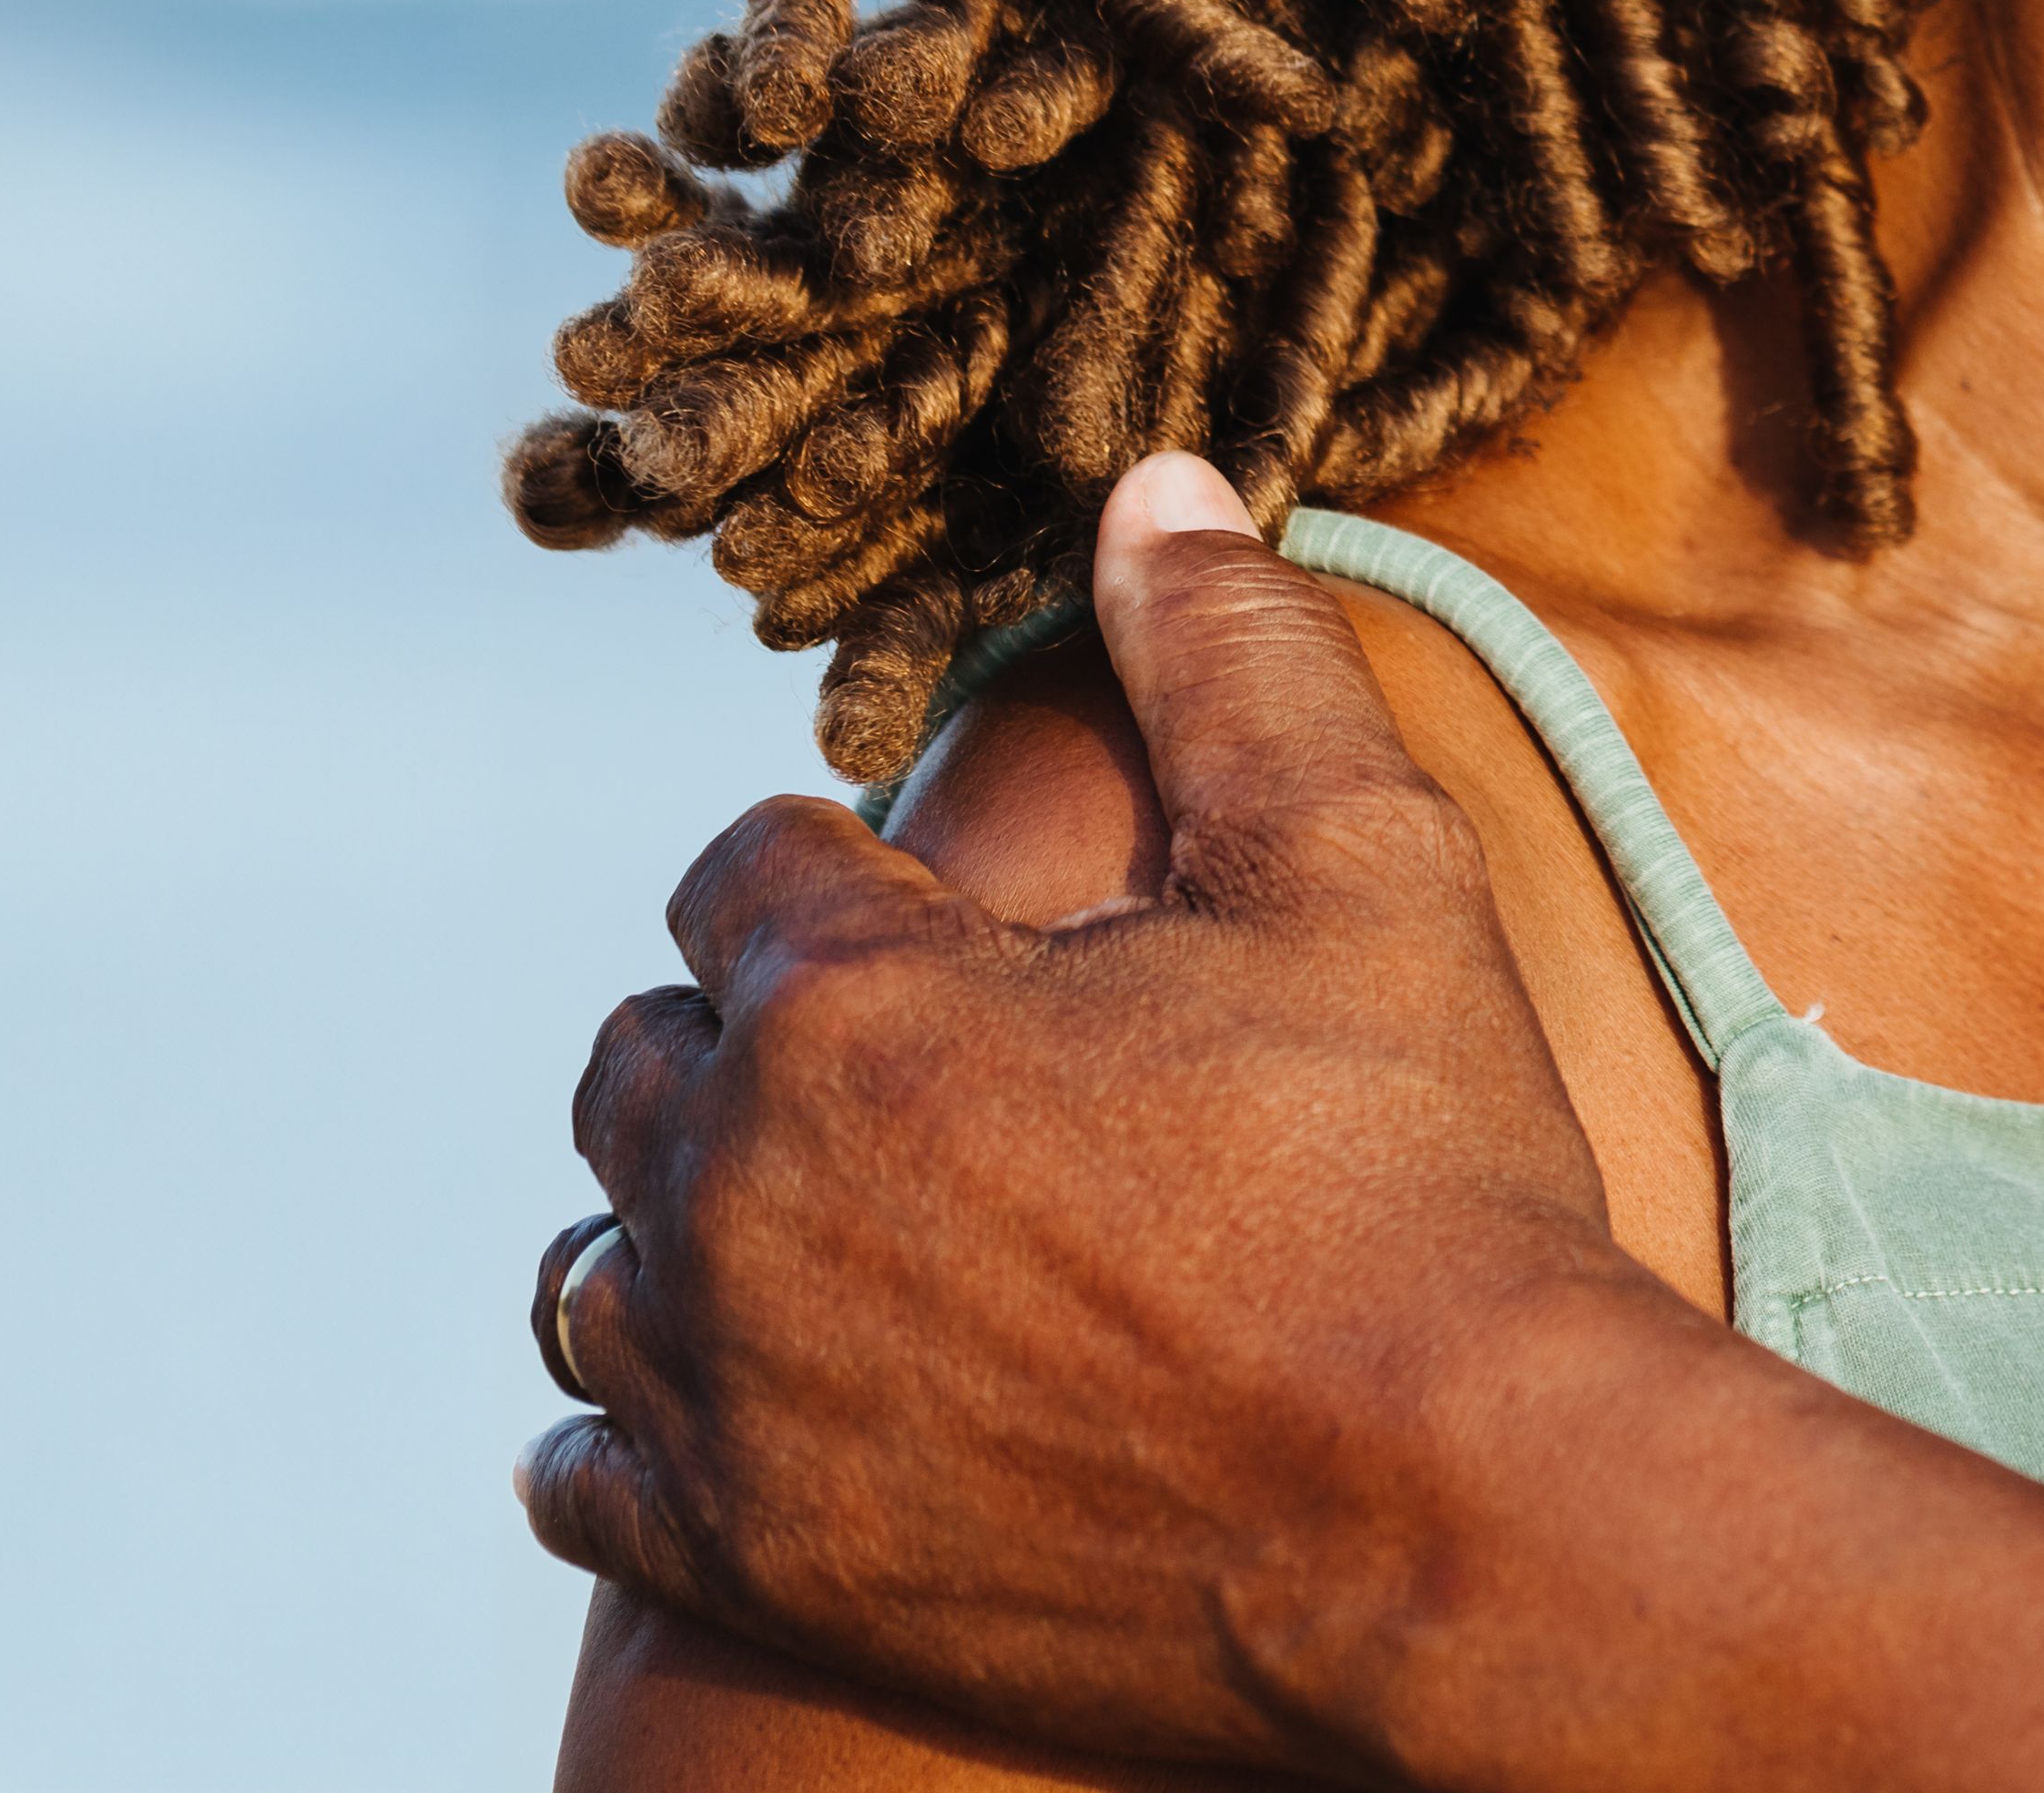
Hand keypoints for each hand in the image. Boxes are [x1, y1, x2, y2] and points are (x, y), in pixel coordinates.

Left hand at [523, 455, 1676, 1769]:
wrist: (1459, 1515)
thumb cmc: (1419, 1186)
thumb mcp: (1357, 867)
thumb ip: (1233, 656)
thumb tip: (1155, 483)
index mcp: (853, 1002)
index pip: (747, 866)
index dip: (850, 877)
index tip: (946, 926)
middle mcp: (739, 1195)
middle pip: (641, 1060)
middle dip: (747, 1041)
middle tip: (904, 1071)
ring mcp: (730, 1395)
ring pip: (593, 1266)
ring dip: (676, 1224)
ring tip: (803, 1225)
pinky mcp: (751, 1560)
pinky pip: (584, 1475)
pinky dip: (634, 1431)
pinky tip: (734, 1402)